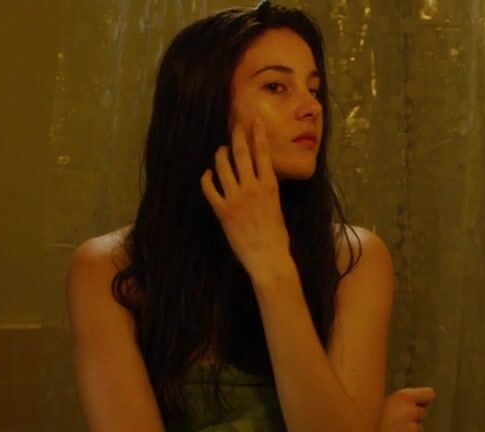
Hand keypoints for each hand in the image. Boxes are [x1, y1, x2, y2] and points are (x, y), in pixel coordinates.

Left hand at [200, 120, 292, 279]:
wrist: (268, 257)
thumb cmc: (277, 236)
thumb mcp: (277, 206)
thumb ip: (267, 190)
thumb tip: (260, 178)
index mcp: (270, 186)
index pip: (263, 154)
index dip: (258, 135)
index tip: (256, 121)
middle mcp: (252, 188)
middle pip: (242, 154)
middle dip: (237, 137)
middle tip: (235, 126)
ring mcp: (235, 198)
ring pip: (223, 167)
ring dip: (220, 155)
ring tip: (220, 150)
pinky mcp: (222, 210)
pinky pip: (210, 188)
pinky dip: (207, 178)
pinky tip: (207, 174)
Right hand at [374, 387, 435, 431]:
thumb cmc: (364, 419)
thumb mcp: (379, 400)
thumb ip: (399, 402)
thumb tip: (414, 406)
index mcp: (404, 396)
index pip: (430, 394)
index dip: (423, 401)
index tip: (414, 405)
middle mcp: (411, 411)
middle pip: (423, 414)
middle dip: (412, 419)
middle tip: (393, 423)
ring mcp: (411, 428)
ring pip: (419, 430)